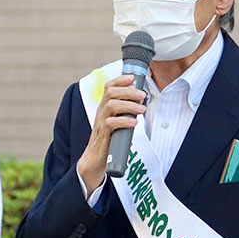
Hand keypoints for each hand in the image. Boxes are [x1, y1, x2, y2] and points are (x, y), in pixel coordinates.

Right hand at [77, 74, 145, 193]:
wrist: (95, 160)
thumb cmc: (110, 140)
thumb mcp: (118, 122)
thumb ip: (127, 112)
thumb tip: (143, 103)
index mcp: (105, 106)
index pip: (109, 87)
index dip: (120, 80)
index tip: (132, 77)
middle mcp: (101, 111)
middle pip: (111, 93)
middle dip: (128, 91)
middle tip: (142, 95)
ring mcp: (101, 122)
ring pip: (112, 105)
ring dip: (129, 105)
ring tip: (142, 109)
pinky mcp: (102, 135)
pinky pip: (111, 123)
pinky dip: (124, 121)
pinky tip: (133, 123)